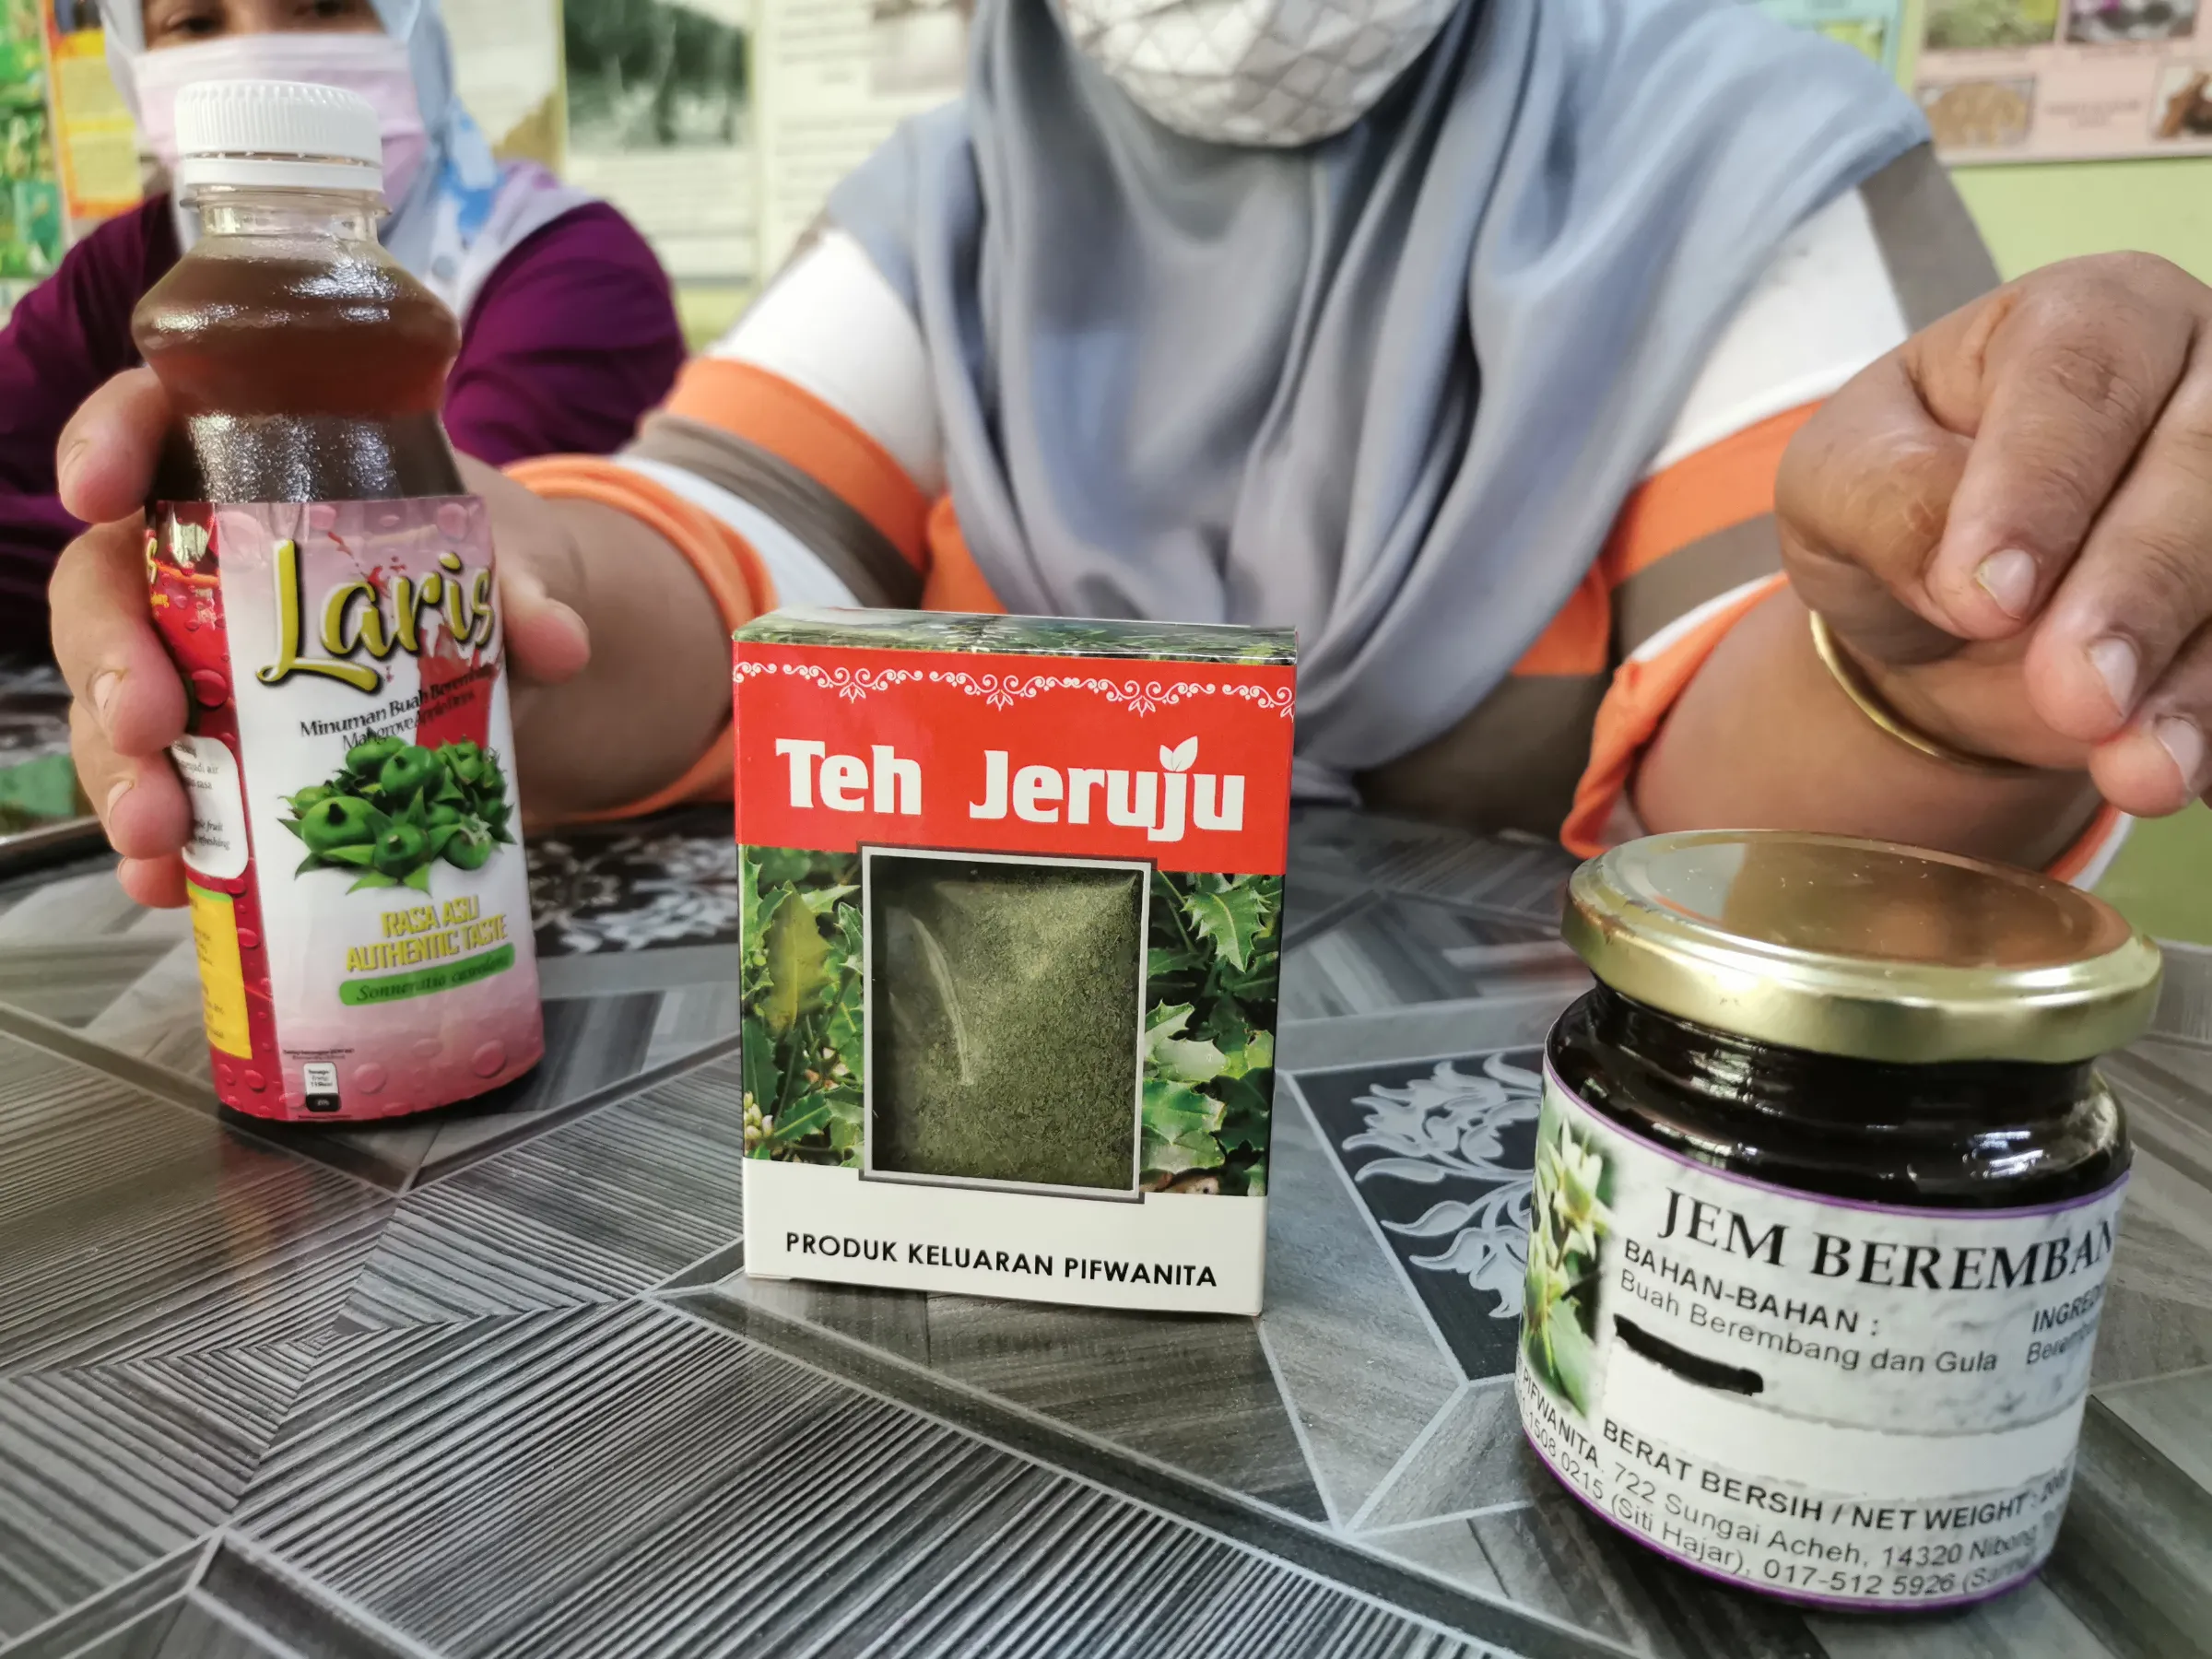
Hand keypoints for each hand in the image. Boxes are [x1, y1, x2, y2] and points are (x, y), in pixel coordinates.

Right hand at [52, 369, 590, 907]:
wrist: (507, 648)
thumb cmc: (480, 567)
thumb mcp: (511, 562)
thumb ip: (527, 592)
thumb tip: (557, 643)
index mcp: (251, 469)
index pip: (150, 426)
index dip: (106, 447)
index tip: (99, 494)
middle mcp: (195, 563)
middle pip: (107, 593)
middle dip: (113, 662)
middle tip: (152, 724)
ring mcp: (193, 660)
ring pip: (117, 706)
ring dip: (126, 774)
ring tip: (159, 835)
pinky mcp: (218, 750)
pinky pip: (170, 792)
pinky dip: (166, 845)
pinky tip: (168, 884)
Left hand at [1778, 253, 2211, 818]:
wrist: (1952, 603)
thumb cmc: (1897, 502)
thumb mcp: (1839, 484)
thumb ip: (1888, 502)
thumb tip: (1964, 571)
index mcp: (2084, 316)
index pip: (2077, 375)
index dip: (2039, 486)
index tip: (1982, 596)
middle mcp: (2203, 371)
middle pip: (2203, 457)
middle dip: (2137, 587)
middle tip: (2075, 693)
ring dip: (2199, 670)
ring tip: (2137, 767)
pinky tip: (2174, 769)